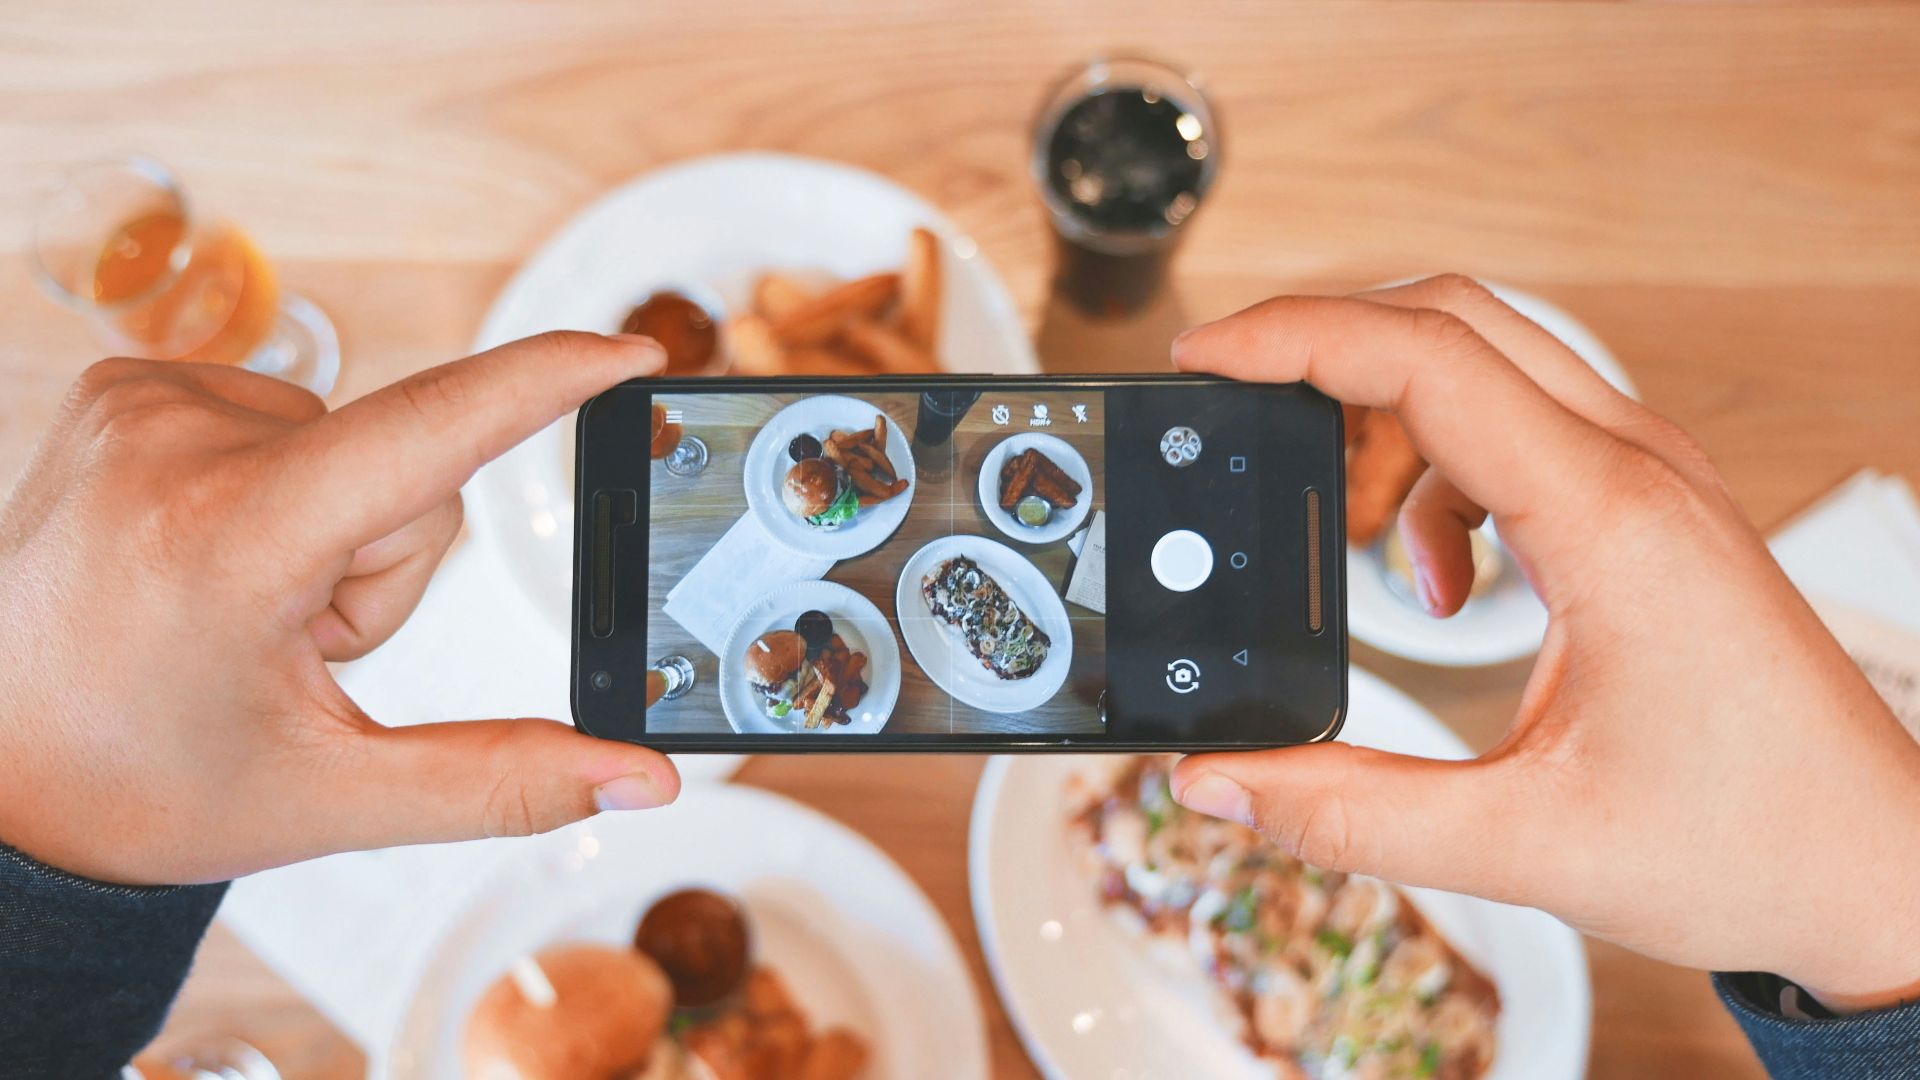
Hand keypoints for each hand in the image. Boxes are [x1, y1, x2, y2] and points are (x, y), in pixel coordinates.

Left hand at [0, 332, 679, 885]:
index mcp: (230, 541)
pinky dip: (279, 490)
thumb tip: (642, 781)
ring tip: (237, 606)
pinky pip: (284, 418)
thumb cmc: (138, 785)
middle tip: (291, 644)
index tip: (632, 351)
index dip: (548, 383)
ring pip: (352, 443)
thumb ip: (506, 782)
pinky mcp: (126, 388)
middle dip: (387, 563)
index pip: (431, 431)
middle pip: (408, 470)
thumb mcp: (331, 796)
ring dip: (332, 529)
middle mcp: (176, 443)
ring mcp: (140, 402)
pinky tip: (209, 557)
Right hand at [1169, 276, 1919, 1010]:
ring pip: (1487, 364)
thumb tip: (1221, 778)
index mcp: (1608, 521)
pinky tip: (1443, 581)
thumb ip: (1351, 813)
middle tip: (1238, 406)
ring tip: (1344, 531)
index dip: (1296, 337)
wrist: (1878, 870)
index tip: (1206, 355)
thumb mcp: (1525, 843)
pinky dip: (1442, 476)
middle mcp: (1637, 471)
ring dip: (1386, 418)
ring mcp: (1652, 481)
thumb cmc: (1753, 843)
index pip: (1427, 359)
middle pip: (1452, 320)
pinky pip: (1519, 429)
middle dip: (1325, 348)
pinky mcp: (1650, 511)